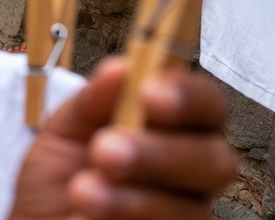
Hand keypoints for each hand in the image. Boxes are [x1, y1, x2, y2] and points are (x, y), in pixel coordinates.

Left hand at [9, 57, 234, 219]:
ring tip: (83, 190)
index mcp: (176, 126)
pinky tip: (90, 217)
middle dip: (159, 152)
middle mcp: (192, 171)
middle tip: (105, 151)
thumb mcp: (66, 129)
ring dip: (133, 198)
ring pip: (191, 209)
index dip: (188, 95)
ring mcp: (186, 215)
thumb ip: (92, 101)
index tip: (148, 93)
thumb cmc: (60, 176)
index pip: (208, 103)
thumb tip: (119, 68)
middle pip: (214, 160)